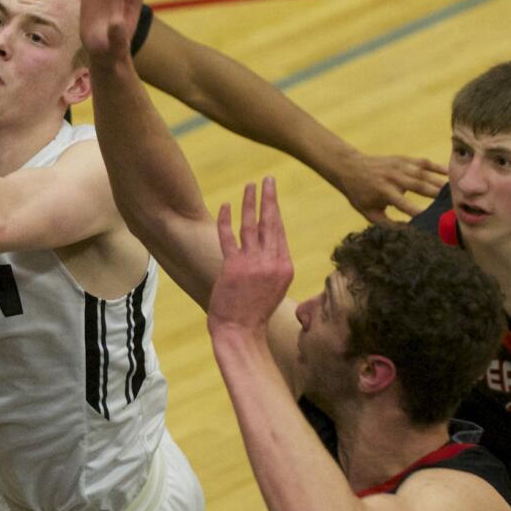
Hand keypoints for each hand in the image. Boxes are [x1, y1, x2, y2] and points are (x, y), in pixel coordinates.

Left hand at [209, 177, 293, 336]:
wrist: (241, 332)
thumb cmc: (256, 312)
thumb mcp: (275, 287)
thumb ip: (274, 264)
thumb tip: (271, 246)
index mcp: (285, 266)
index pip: (279, 231)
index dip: (275, 210)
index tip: (272, 193)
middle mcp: (272, 262)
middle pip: (270, 223)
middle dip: (269, 198)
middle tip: (268, 179)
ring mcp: (252, 264)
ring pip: (251, 226)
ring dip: (249, 203)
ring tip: (250, 186)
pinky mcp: (233, 267)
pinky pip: (228, 237)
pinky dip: (226, 220)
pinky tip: (226, 206)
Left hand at [335, 152, 446, 222]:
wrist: (349, 167)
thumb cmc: (359, 193)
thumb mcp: (368, 211)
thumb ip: (386, 223)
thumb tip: (405, 234)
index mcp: (383, 191)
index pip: (403, 203)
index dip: (418, 211)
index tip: (433, 220)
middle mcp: (392, 177)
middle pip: (418, 186)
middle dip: (436, 195)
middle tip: (454, 205)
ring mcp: (398, 166)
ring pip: (423, 174)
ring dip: (440, 182)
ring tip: (457, 191)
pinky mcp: (402, 159)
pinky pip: (422, 162)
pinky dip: (436, 167)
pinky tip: (449, 174)